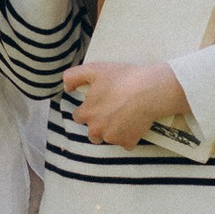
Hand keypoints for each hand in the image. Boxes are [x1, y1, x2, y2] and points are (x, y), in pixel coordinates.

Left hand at [61, 59, 191, 149]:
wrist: (149, 91)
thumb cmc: (122, 78)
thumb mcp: (94, 70)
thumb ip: (74, 77)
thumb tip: (66, 87)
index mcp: (87, 113)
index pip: (79, 117)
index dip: (87, 109)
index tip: (97, 104)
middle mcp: (97, 129)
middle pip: (92, 133)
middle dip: (99, 125)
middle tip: (111, 112)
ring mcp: (113, 138)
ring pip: (108, 138)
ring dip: (113, 131)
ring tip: (124, 116)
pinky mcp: (128, 142)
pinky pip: (126, 143)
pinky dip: (129, 137)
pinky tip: (135, 123)